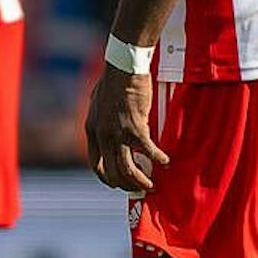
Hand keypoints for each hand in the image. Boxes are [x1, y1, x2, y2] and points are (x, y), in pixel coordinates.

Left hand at [83, 63, 166, 192]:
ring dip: (141, 180)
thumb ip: (99, 121)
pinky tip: (166, 161)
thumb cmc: (111, 83)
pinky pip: (148, 152)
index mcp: (91, 131)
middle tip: (139, 188)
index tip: (116, 183)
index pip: (95, 164)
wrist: (123, 70)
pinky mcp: (136, 128)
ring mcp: (118, 134)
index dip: (106, 177)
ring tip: (152, 185)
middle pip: (111, 172)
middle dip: (126, 184)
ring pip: (127, 168)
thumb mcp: (97, 104)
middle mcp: (102, 136)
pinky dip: (158, 159)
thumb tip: (104, 130)